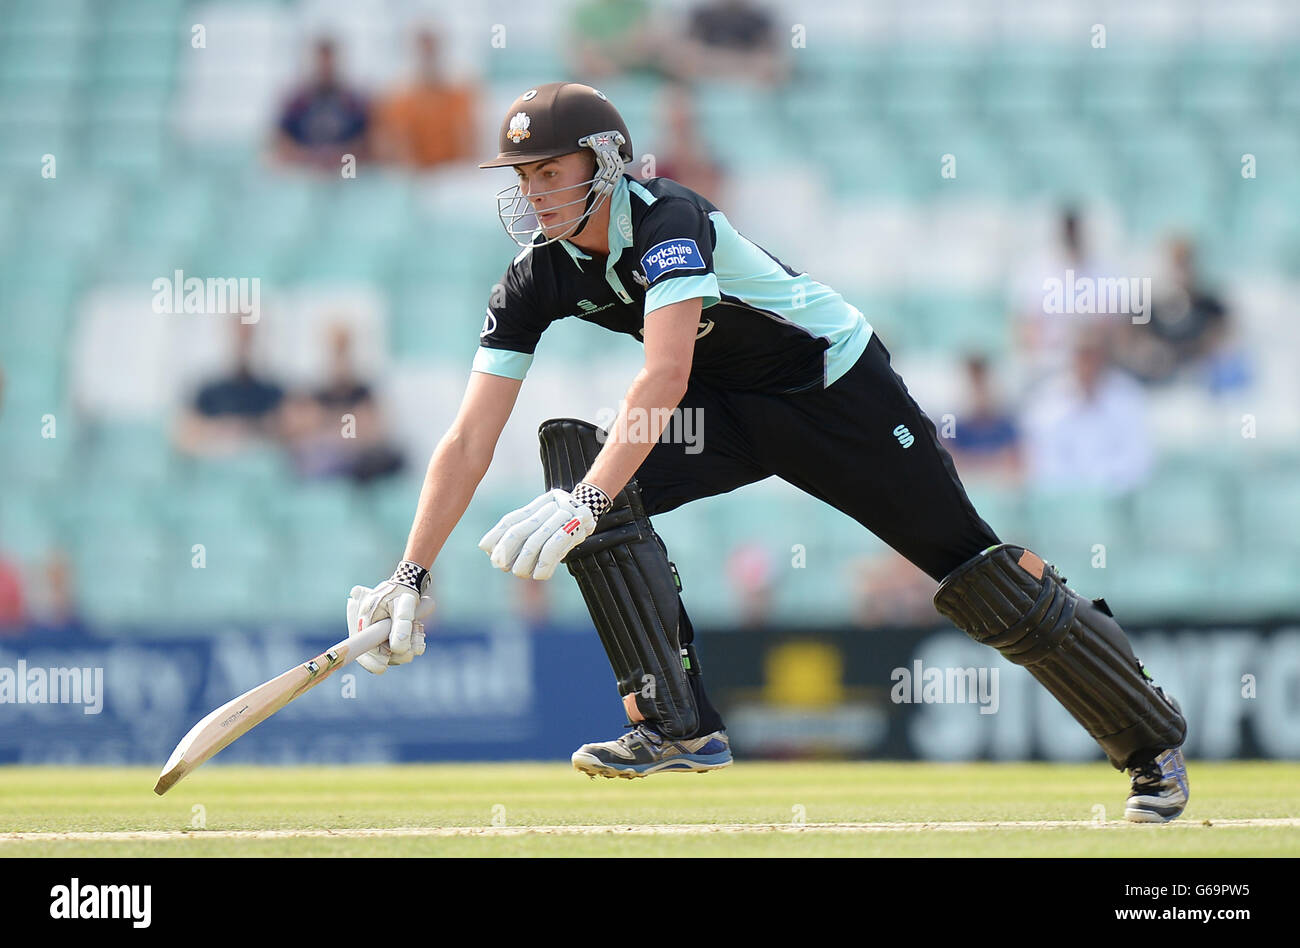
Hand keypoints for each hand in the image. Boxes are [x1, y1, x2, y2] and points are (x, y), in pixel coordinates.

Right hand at [347, 573, 434, 675]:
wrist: (409, 584)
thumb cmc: (402, 593)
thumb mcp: (403, 607)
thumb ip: (401, 626)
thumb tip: (398, 649)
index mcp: (364, 622)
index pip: (361, 649)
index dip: (370, 661)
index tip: (382, 667)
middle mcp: (369, 631)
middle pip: (379, 655)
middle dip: (398, 654)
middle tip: (414, 647)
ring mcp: (380, 636)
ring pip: (393, 654)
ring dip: (409, 647)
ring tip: (418, 630)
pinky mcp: (391, 637)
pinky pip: (401, 649)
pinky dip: (412, 644)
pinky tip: (419, 632)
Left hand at [478, 488, 596, 580]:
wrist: (590, 509)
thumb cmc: (561, 523)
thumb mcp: (541, 523)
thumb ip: (520, 532)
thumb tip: (490, 549)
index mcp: (535, 506)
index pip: (510, 521)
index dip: (495, 535)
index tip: (486, 549)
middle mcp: (546, 508)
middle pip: (519, 531)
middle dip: (506, 552)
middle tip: (502, 566)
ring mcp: (562, 516)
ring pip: (535, 541)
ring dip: (524, 562)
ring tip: (521, 573)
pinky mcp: (576, 527)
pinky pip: (554, 548)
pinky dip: (544, 564)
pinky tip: (539, 576)